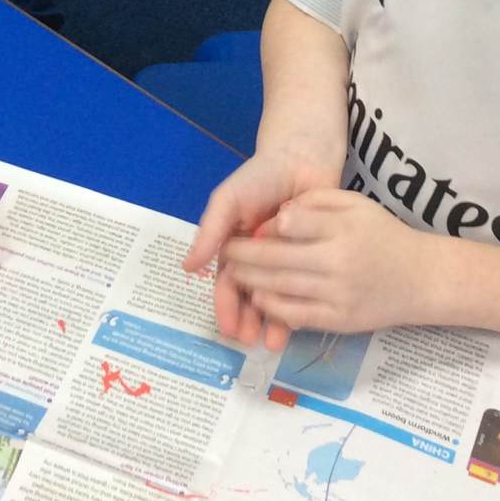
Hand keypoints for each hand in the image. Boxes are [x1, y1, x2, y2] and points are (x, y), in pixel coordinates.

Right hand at [183, 143, 340, 344]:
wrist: (303, 157)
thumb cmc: (260, 176)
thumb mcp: (228, 200)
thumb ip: (210, 231)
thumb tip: (187, 267)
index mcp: (236, 247)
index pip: (227, 282)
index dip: (225, 305)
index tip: (228, 328)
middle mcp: (260, 259)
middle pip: (250, 296)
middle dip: (246, 321)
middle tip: (249, 342)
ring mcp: (287, 261)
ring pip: (277, 298)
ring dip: (272, 322)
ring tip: (272, 343)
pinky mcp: (313, 260)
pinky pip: (305, 288)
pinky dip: (300, 306)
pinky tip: (299, 323)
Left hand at [218, 188, 431, 349]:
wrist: (422, 279)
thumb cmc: (385, 235)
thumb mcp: (356, 204)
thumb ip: (317, 202)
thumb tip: (278, 216)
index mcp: (342, 228)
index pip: (290, 224)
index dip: (265, 226)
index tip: (250, 225)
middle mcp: (338, 261)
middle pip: (277, 258)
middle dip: (244, 255)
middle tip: (226, 251)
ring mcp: (338, 294)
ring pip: (281, 287)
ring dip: (250, 281)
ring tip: (233, 273)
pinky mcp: (339, 320)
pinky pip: (296, 314)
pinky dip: (272, 307)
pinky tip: (258, 297)